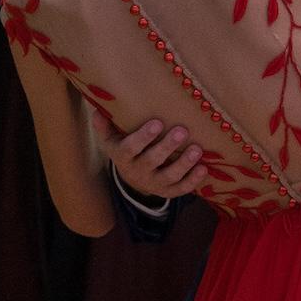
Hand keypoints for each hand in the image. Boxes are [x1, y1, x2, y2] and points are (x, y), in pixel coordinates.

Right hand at [92, 110, 207, 199]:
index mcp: (123, 157)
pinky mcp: (167, 191)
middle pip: (152, 161)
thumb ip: (104, 126)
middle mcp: (137, 172)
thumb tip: (96, 110)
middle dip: (167, 147)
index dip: (143, 137)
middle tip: (182, 131)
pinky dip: (193, 181)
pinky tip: (203, 169)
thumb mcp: (112, 139)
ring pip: (169, 176)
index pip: (130, 148)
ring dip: (184, 164)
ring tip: (197, 149)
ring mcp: (153, 183)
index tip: (157, 123)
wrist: (132, 178)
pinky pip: (180, 189)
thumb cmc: (125, 148)